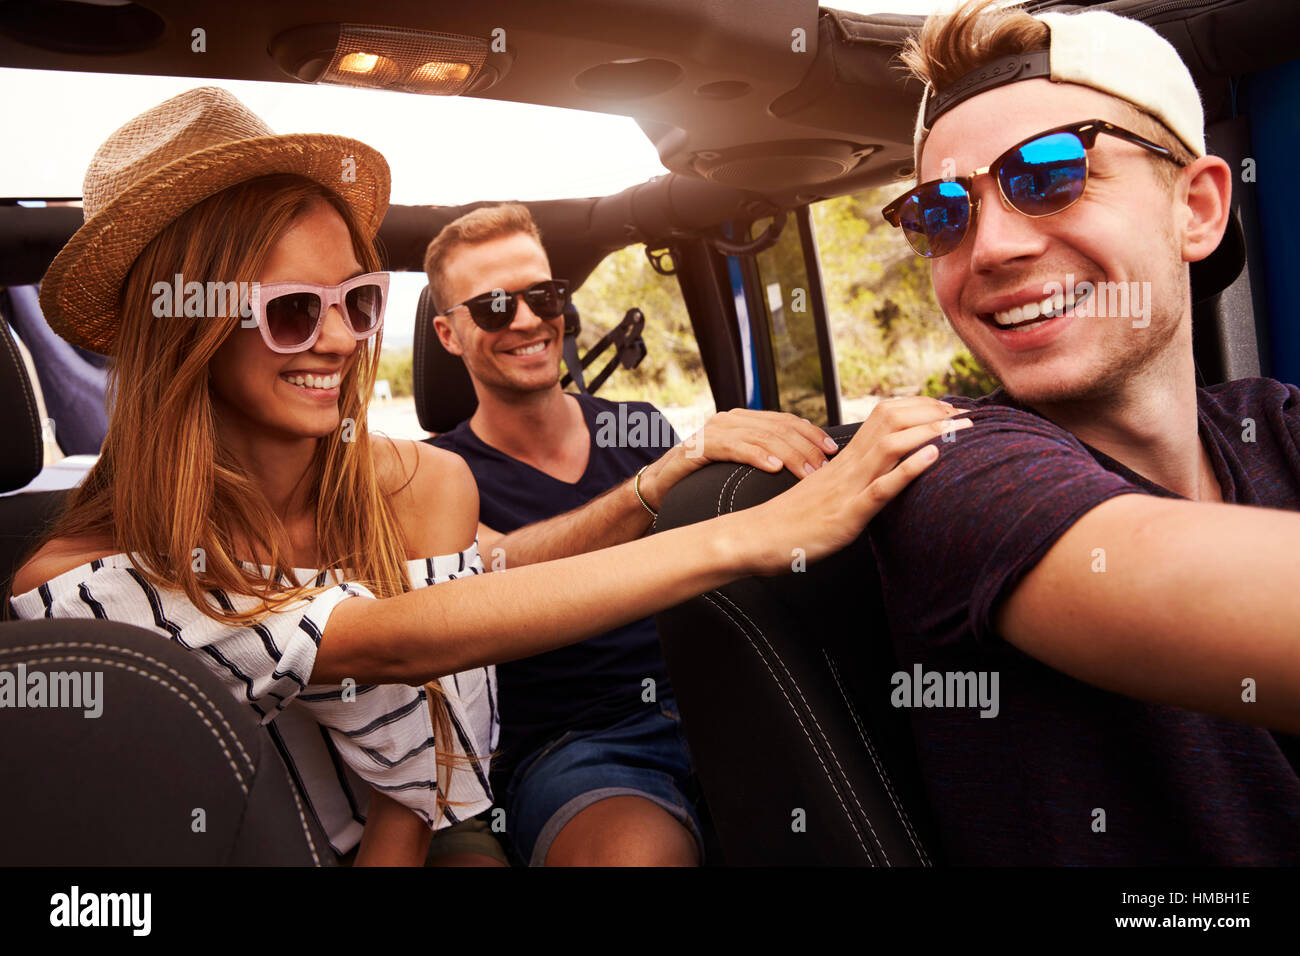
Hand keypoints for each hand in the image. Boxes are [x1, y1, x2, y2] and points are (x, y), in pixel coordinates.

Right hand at [639, 408, 840, 509]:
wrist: (660, 488)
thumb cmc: (703, 481)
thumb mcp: (740, 467)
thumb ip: (765, 459)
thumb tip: (806, 468)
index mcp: (744, 422)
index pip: (786, 421)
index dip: (812, 433)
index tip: (833, 451)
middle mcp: (731, 421)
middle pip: (778, 427)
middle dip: (805, 446)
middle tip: (824, 467)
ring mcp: (714, 431)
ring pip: (761, 436)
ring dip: (788, 454)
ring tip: (807, 472)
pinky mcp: (699, 446)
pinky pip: (733, 447)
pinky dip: (756, 456)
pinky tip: (773, 468)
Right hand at [727, 397, 972, 575]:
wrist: (757, 537)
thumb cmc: (792, 520)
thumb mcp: (828, 491)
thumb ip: (852, 478)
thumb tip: (878, 473)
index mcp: (846, 459)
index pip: (885, 416)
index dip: (920, 407)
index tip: (947, 409)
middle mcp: (849, 465)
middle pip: (892, 420)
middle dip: (933, 412)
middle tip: (965, 416)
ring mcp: (849, 488)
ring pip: (891, 446)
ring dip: (931, 433)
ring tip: (961, 430)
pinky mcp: (848, 514)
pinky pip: (881, 488)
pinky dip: (910, 470)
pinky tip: (934, 458)